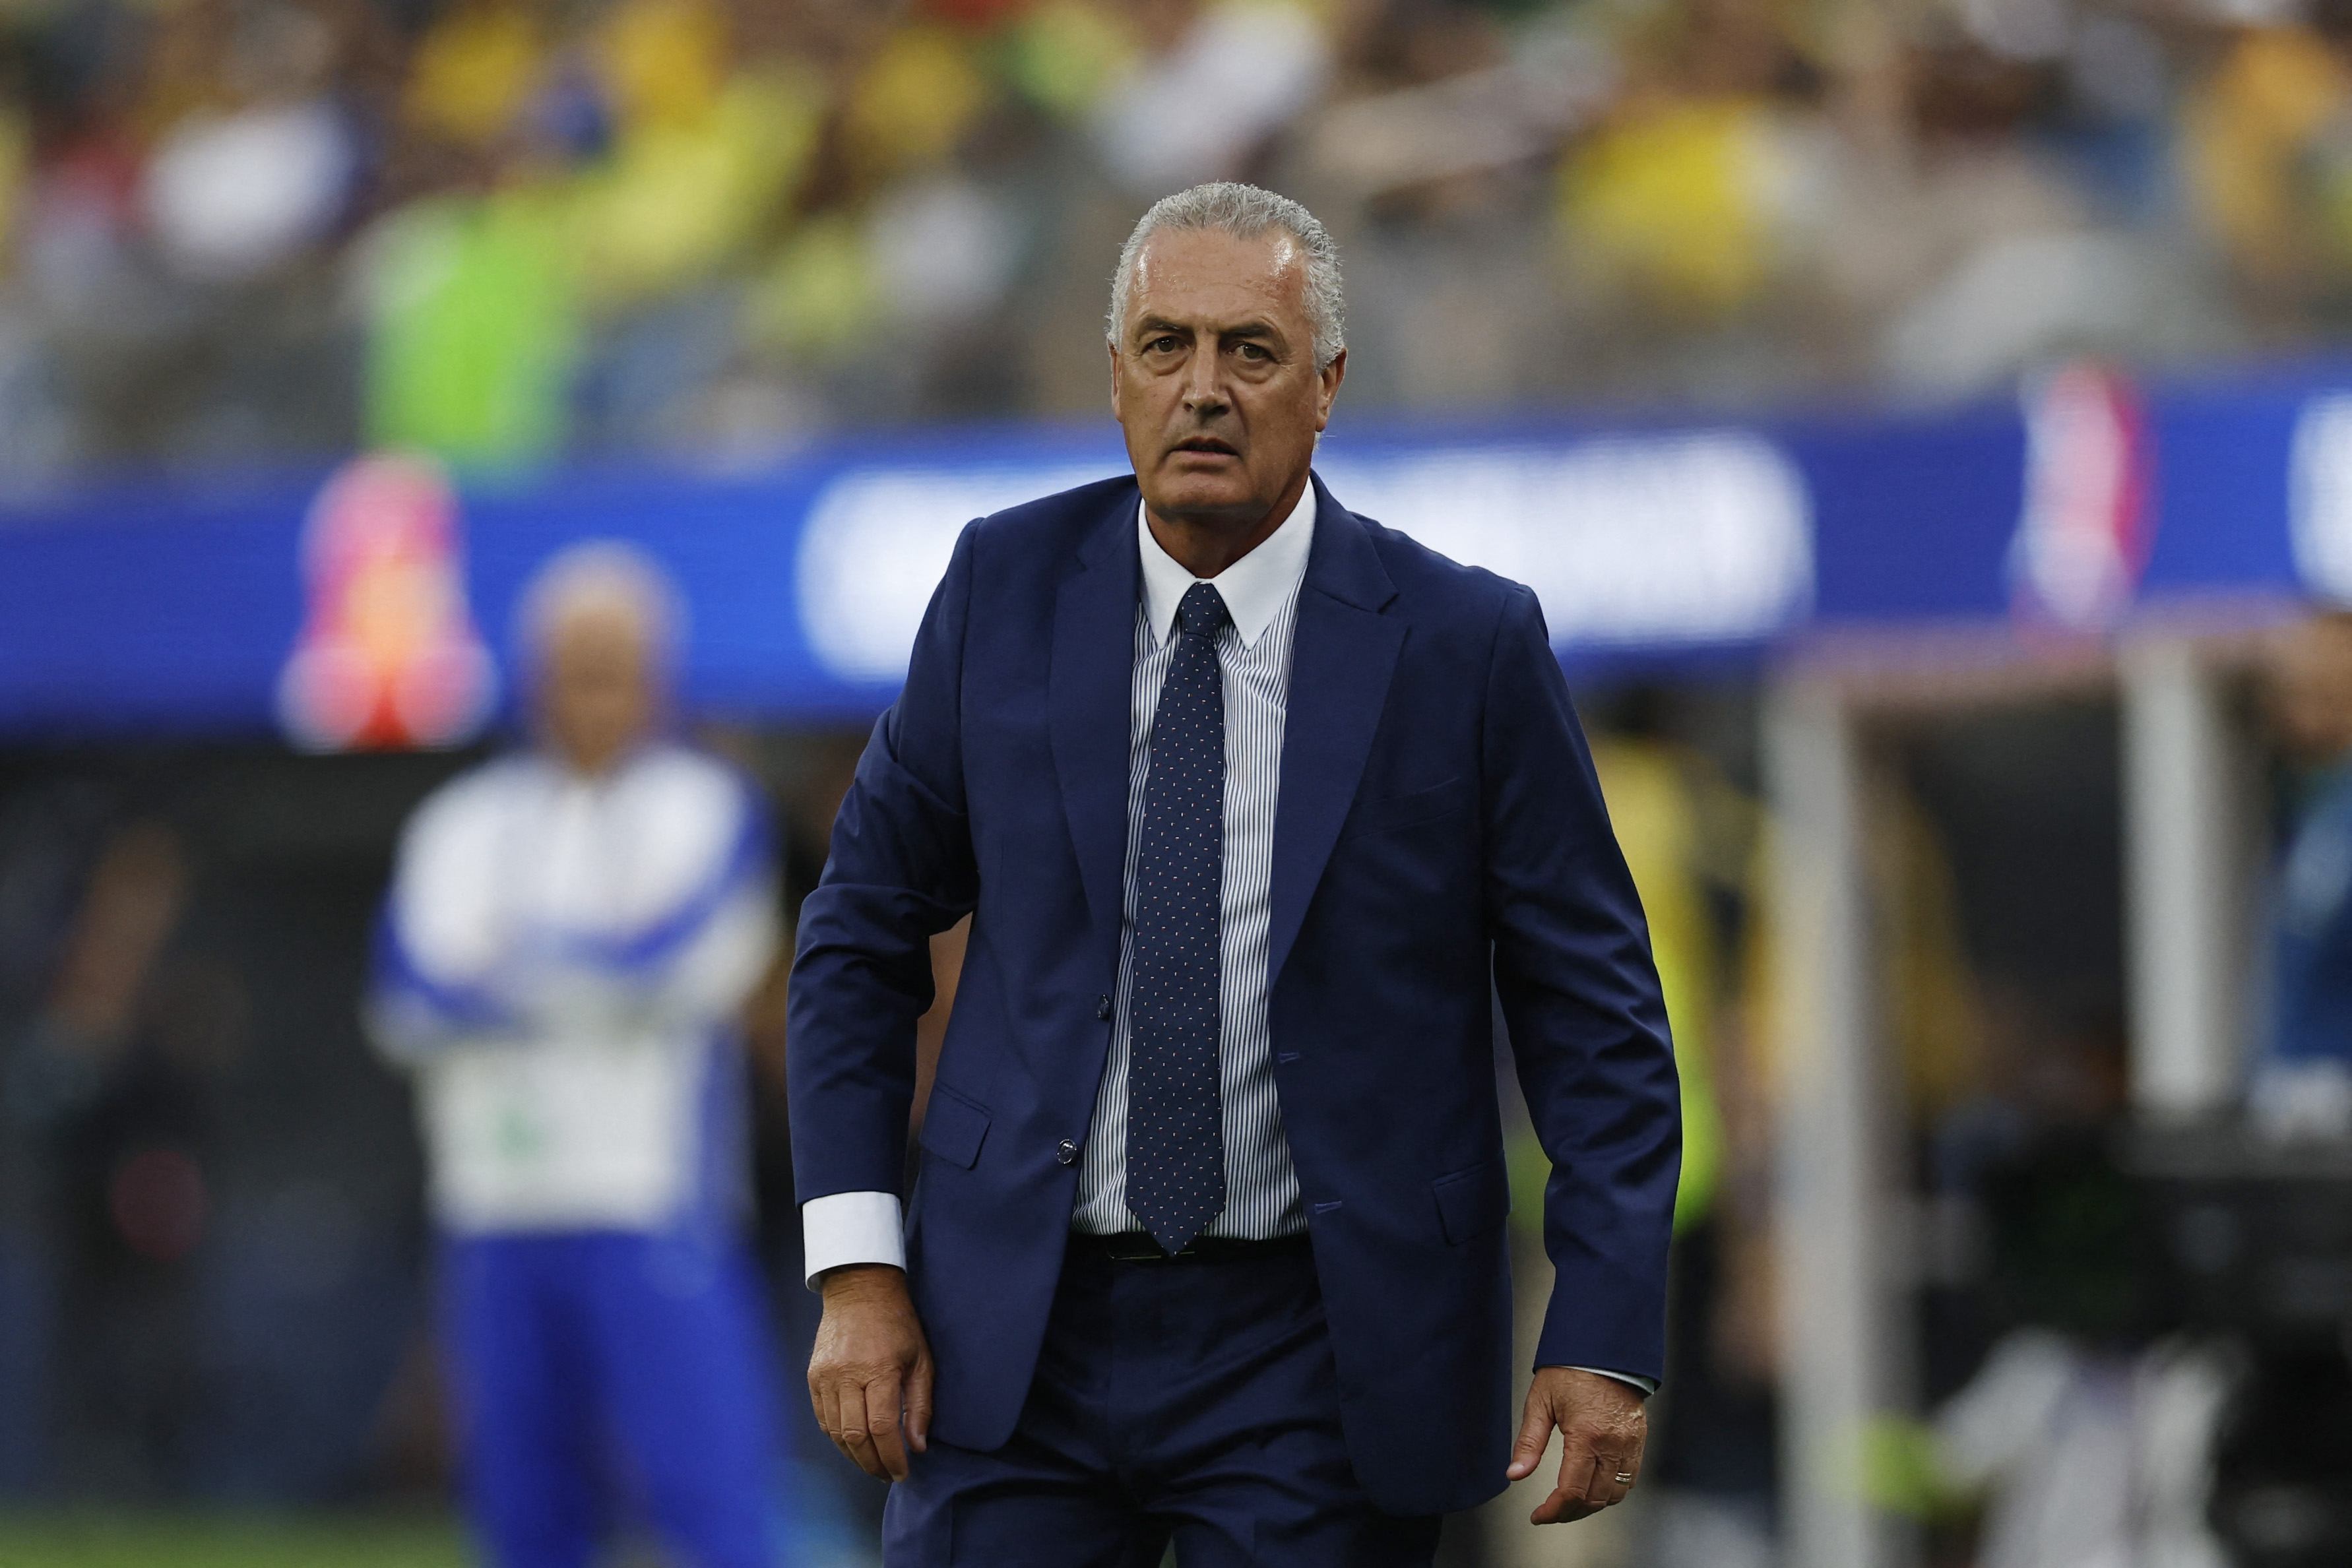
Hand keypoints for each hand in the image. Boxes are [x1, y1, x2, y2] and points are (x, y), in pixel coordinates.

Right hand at [809, 1263, 934, 1481]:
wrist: (860, 1290)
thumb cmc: (898, 1325)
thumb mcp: (921, 1359)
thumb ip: (920, 1405)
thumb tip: (917, 1446)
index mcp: (878, 1369)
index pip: (881, 1427)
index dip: (891, 1457)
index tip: (902, 1473)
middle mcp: (847, 1375)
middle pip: (855, 1435)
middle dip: (872, 1463)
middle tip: (887, 1474)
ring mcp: (826, 1376)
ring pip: (835, 1432)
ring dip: (854, 1456)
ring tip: (872, 1464)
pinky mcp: (813, 1377)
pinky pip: (822, 1419)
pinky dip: (838, 1438)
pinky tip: (853, 1445)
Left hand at [1505, 1366, 1646, 1523]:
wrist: (1605, 1349)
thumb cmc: (1571, 1370)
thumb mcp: (1540, 1402)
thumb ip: (1529, 1443)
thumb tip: (1515, 1473)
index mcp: (1586, 1436)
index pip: (1572, 1491)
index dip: (1553, 1511)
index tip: (1539, 1515)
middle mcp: (1612, 1445)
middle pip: (1595, 1499)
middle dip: (1570, 1512)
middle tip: (1551, 1512)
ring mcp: (1630, 1444)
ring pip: (1615, 1494)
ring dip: (1592, 1505)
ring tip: (1570, 1503)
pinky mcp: (1639, 1441)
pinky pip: (1630, 1479)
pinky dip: (1612, 1491)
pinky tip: (1595, 1487)